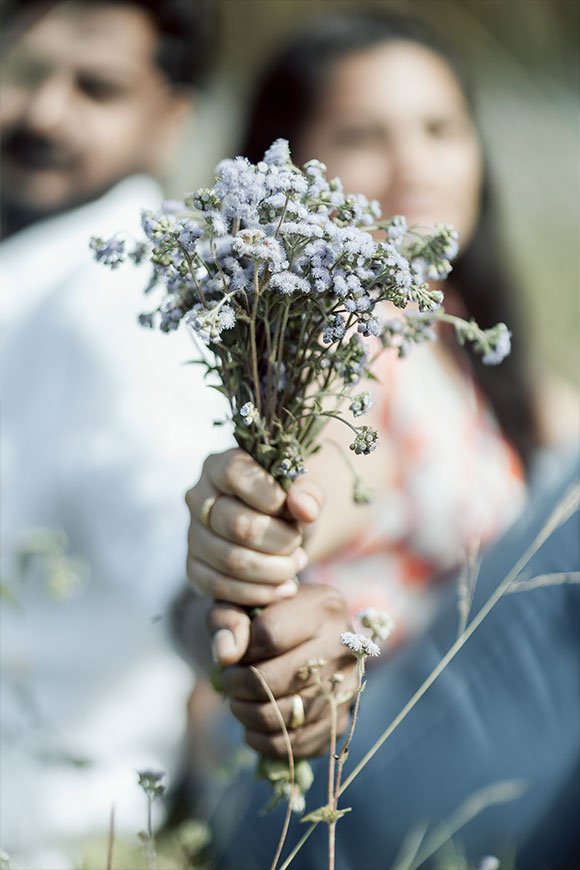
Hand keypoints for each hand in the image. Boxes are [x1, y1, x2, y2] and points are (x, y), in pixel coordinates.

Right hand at [185, 449, 322, 606]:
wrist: (278, 524)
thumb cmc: (287, 500)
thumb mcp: (303, 488)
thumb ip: (308, 492)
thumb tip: (305, 509)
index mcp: (219, 465)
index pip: (234, 474)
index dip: (269, 495)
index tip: (293, 509)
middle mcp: (198, 498)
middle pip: (237, 524)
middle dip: (280, 540)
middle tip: (299, 543)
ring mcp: (193, 534)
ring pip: (232, 561)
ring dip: (275, 570)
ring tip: (296, 563)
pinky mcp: (195, 568)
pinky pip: (221, 588)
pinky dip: (260, 593)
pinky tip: (285, 588)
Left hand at [208, 585, 355, 758]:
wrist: (293, 638)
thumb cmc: (262, 617)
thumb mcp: (239, 603)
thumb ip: (227, 619)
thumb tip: (227, 655)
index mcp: (324, 606)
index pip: (269, 635)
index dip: (239, 650)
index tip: (233, 652)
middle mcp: (345, 645)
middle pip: (274, 679)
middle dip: (238, 685)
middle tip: (230, 680)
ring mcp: (347, 686)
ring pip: (281, 716)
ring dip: (246, 713)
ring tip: (239, 699)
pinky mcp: (340, 720)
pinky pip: (292, 745)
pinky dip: (262, 739)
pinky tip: (253, 723)